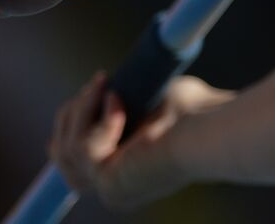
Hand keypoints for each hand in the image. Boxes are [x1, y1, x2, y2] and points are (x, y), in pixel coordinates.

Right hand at [50, 73, 235, 211]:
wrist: (212, 128)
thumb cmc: (196, 111)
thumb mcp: (152, 100)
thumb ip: (132, 100)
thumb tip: (114, 86)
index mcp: (127, 172)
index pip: (75, 161)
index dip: (69, 128)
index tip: (79, 97)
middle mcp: (116, 188)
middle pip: (62, 156)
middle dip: (72, 114)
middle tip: (96, 82)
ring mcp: (111, 190)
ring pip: (66, 149)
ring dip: (81, 110)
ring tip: (105, 84)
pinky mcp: (108, 184)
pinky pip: (81, 147)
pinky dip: (97, 119)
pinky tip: (118, 101)